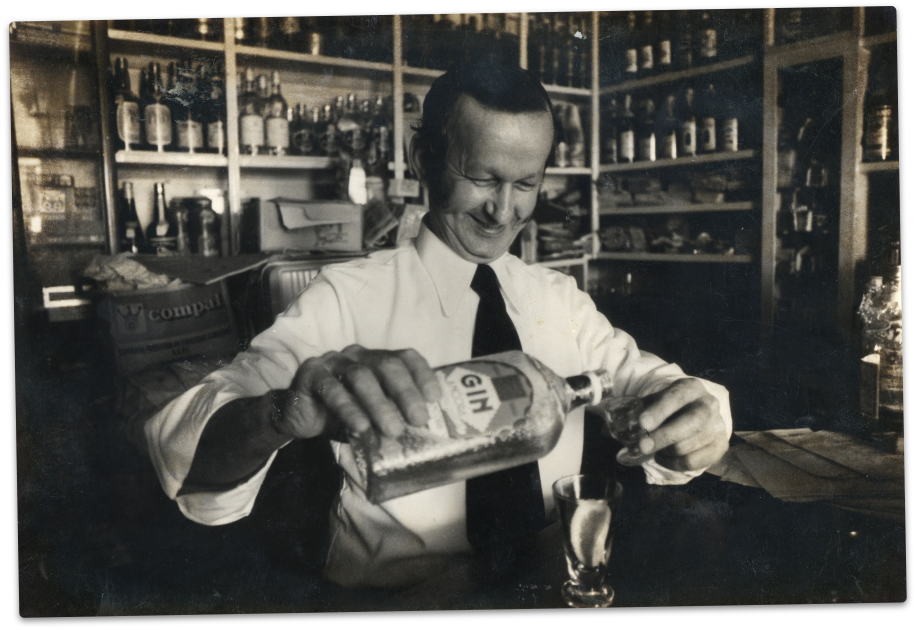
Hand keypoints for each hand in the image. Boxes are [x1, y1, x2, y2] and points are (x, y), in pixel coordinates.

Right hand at [276, 345, 442, 439]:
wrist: (300, 419)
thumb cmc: (342, 416)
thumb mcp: (371, 416)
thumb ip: (391, 417)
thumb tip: (420, 435)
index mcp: (376, 360)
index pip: (405, 357)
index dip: (423, 374)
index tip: (435, 398)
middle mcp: (358, 355)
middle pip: (387, 365)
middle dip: (406, 392)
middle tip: (419, 419)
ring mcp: (334, 361)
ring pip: (361, 377)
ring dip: (380, 405)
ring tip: (393, 430)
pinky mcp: (312, 374)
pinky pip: (332, 390)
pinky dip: (349, 410)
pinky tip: (360, 428)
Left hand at [635, 378, 728, 472]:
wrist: (696, 414)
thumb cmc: (669, 408)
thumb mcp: (656, 401)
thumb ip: (639, 410)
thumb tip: (617, 427)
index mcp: (690, 387)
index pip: (676, 397)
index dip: (660, 411)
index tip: (643, 423)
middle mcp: (708, 404)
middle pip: (691, 423)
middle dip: (664, 436)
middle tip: (643, 446)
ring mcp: (717, 426)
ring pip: (688, 446)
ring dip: (665, 451)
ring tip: (654, 448)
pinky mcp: (720, 446)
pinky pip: (693, 462)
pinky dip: (673, 464)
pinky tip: (663, 457)